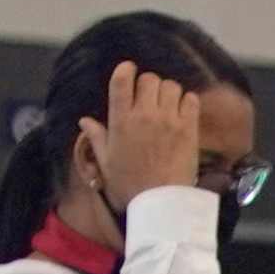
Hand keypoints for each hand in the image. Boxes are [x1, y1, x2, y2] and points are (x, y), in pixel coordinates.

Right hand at [68, 56, 204, 244]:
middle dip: (148, 85)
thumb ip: (96, 137)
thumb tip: (84, 121)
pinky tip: (182, 114)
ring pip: (171, 86)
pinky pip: (190, 99)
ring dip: (168, 93)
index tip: (129, 70)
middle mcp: (144, 115)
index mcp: (121, 121)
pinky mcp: (189, 128)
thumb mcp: (106, 161)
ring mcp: (168, 120)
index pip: (121, 81)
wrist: (160, 203)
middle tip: (149, 99)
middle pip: (149, 79)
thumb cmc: (130, 184)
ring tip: (166, 107)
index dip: (126, 70)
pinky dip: (186, 102)